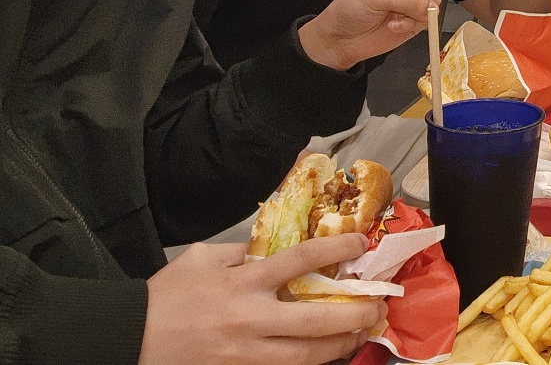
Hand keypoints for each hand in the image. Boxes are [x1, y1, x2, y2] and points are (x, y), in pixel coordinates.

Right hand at [141, 234, 384, 364]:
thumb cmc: (164, 297)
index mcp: (243, 282)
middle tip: (378, 306)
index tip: (361, 243)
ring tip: (360, 336)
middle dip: (355, 314)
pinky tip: (323, 358)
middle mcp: (250, 319)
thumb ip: (239, 252)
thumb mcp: (201, 258)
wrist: (127, 338)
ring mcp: (245, 354)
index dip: (338, 248)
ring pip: (306, 356)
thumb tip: (268, 248)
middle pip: (317, 319)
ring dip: (340, 347)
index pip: (302, 259)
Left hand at [298, 0, 515, 70]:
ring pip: (436, 3)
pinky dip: (411, 27)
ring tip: (391, 17)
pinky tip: (393, 27)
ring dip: (415, 12)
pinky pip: (428, 23)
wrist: (342, 40)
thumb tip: (434, 4)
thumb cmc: (352, 7)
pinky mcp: (420, 23)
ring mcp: (421, 1)